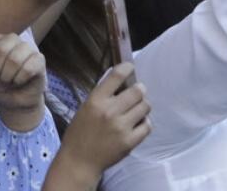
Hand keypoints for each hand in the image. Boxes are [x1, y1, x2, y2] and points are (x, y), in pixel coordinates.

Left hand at [0, 34, 45, 132]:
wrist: (14, 102)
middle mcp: (12, 39)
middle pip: (0, 50)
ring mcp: (27, 48)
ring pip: (14, 59)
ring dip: (7, 77)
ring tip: (8, 81)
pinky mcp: (39, 60)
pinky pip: (28, 68)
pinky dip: (19, 80)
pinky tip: (19, 82)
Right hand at [55, 64, 150, 180]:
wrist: (79, 161)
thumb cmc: (79, 133)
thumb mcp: (85, 108)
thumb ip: (102, 96)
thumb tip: (121, 83)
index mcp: (96, 100)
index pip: (116, 76)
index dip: (126, 67)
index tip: (130, 66)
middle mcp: (110, 111)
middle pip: (137, 91)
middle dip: (139, 90)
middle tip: (137, 93)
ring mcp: (121, 127)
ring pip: (145, 107)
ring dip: (143, 106)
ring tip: (136, 110)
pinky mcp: (130, 141)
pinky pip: (147, 126)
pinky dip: (144, 123)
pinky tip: (137, 124)